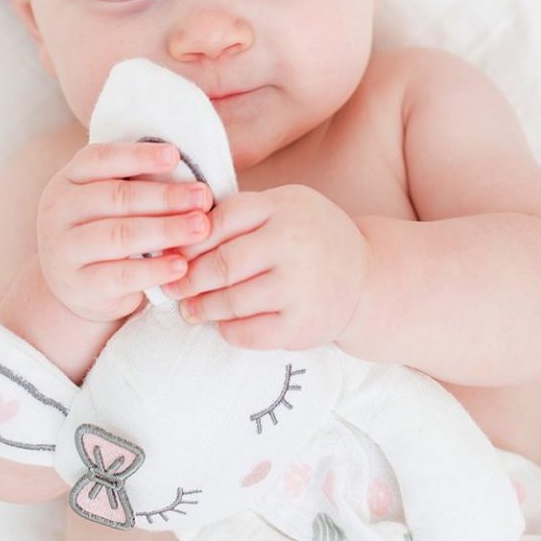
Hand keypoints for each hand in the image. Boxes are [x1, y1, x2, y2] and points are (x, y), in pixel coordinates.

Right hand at [36, 140, 213, 321]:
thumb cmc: (107, 230)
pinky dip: (154, 269)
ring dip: (166, 230)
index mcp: (70, 178)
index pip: (101, 158)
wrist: (76, 284)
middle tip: (203, 198)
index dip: (139, 156)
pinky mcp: (78, 285)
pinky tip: (181, 265)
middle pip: (117, 197)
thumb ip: (140, 184)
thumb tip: (191, 177)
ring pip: (119, 235)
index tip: (175, 155)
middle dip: (165, 197)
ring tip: (200, 228)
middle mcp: (60, 210)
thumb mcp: (113, 202)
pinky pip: (121, 275)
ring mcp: (64, 249)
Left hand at [162, 184, 371, 349]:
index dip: (191, 240)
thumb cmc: (311, 238)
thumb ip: (241, 214)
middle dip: (190, 278)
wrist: (366, 278)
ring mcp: (300, 287)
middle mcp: (295, 244)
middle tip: (174, 287)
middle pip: (223, 264)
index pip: (222, 220)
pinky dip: (227, 330)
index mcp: (286, 207)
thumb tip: (180, 236)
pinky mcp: (301, 326)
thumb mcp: (285, 208)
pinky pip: (247, 333)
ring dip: (203, 307)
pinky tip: (222, 324)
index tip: (175, 254)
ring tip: (191, 308)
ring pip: (231, 301)